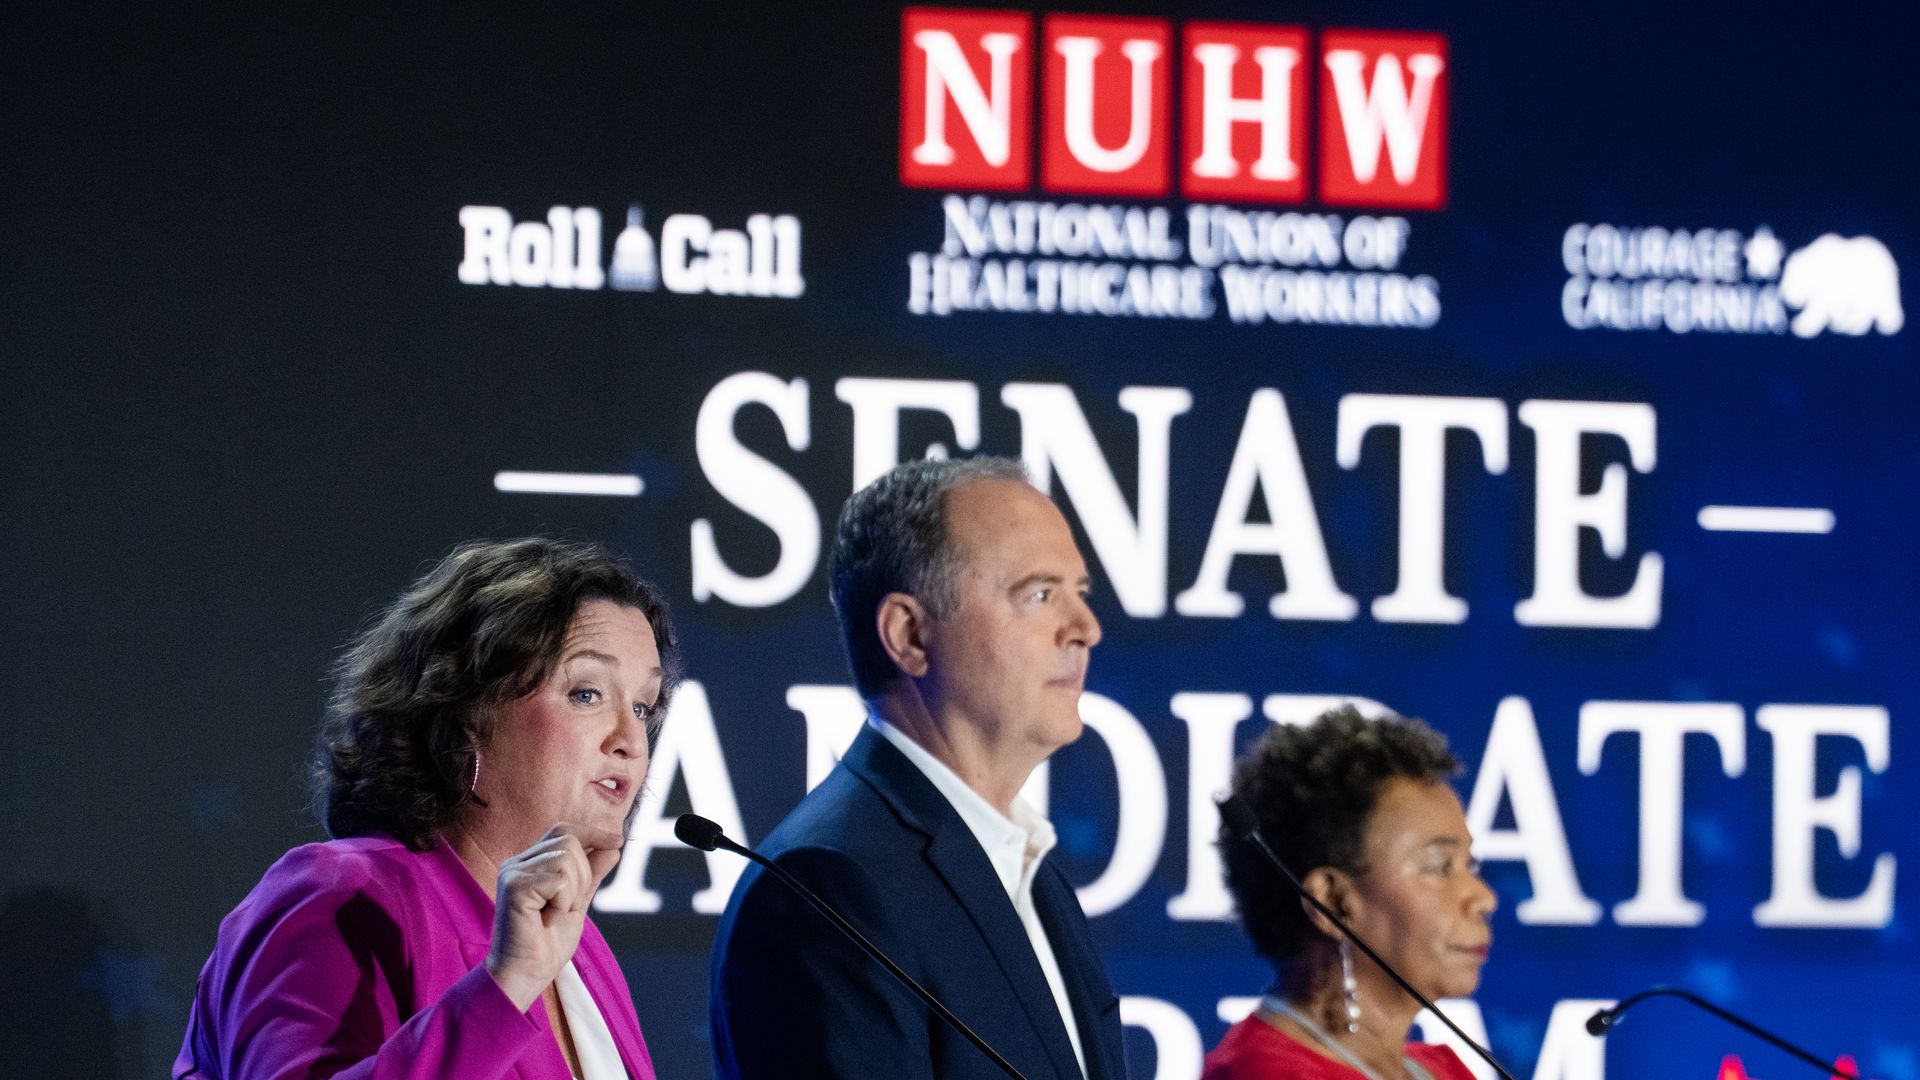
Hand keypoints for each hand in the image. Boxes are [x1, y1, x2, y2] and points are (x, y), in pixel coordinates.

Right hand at [484, 822, 625, 1010]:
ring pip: (566, 859)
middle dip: (584, 875)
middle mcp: (517, 863)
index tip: (619, 840)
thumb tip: (614, 846)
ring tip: (554, 914)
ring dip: (573, 891)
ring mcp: (513, 873)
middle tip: (569, 906)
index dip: (593, 832)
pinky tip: (547, 919)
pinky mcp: (514, 887)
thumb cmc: (547, 943)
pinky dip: (563, 902)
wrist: (528, 974)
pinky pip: (558, 880)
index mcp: (529, 863)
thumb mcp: (578, 902)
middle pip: (569, 841)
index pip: (564, 831)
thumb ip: (592, 874)